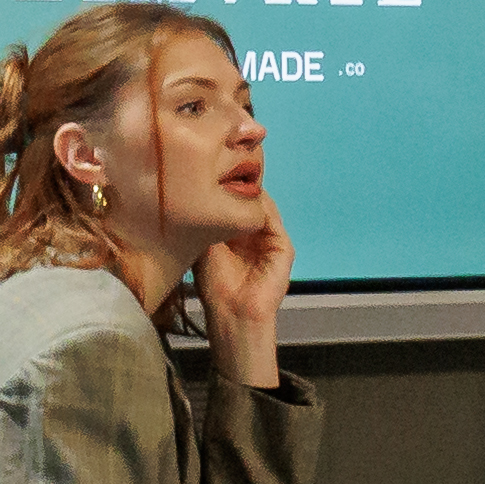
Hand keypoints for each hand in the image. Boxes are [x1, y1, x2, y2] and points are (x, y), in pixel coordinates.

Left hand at [196, 190, 297, 385]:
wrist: (232, 312)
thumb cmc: (215, 286)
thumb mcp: (206, 246)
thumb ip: (210, 221)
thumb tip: (201, 191)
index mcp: (237, 235)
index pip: (235, 203)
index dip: (225, 189)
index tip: (209, 174)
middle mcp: (255, 235)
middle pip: (251, 201)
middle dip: (238, 187)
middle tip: (221, 171)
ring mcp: (271, 240)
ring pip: (263, 207)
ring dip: (248, 194)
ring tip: (231, 184)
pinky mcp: (283, 248)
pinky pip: (273, 220)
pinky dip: (260, 209)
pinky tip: (244, 203)